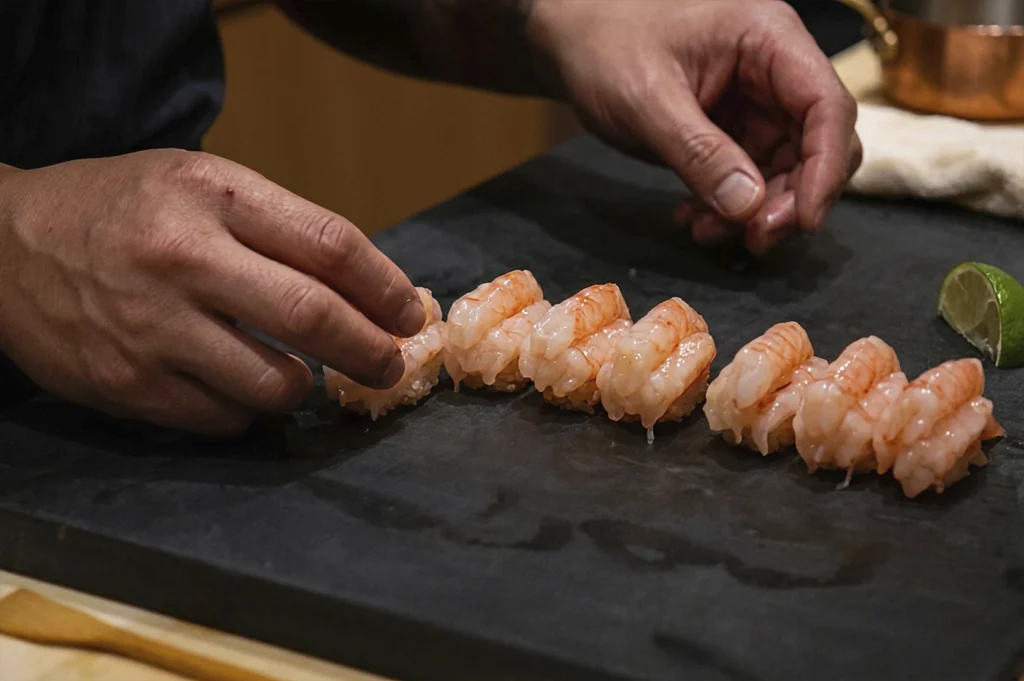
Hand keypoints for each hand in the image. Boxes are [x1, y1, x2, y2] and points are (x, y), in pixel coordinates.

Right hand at [0, 151, 424, 434]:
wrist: (3, 245)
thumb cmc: (120, 210)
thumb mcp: (200, 184)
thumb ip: (278, 227)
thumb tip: (368, 288)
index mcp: (212, 194)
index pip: (330, 245)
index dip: (385, 287)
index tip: (407, 312)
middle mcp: (183, 258)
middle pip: (313, 318)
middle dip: (370, 350)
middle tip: (388, 364)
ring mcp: (152, 328)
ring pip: (275, 385)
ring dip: (306, 386)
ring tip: (302, 372)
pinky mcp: (128, 385)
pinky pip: (224, 418)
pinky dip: (248, 409)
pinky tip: (238, 384)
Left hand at [527, 0, 861, 253]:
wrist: (572, 43)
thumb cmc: (606, 47)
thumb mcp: (647, 101)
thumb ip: (700, 153)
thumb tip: (749, 206)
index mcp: (768, 39)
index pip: (827, 105)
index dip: (826, 168)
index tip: (803, 221)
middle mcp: (774, 69)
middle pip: (818, 144)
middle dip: (791, 199)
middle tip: (752, 239)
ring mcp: (757, 102)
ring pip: (787, 170)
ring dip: (755, 213)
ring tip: (706, 232)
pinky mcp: (734, 131)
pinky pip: (751, 179)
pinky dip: (729, 208)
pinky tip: (694, 218)